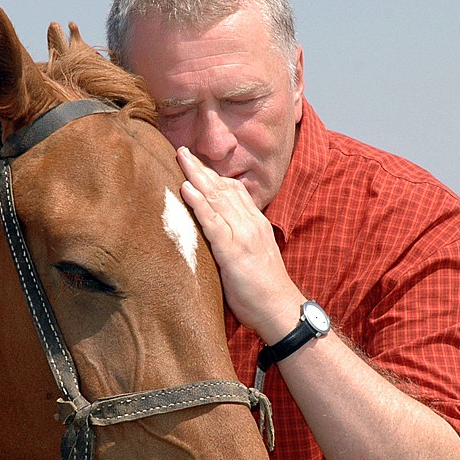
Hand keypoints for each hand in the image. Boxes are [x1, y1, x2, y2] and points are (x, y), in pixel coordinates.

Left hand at [176, 147, 301, 340]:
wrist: (279, 309)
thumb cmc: (263, 290)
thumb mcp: (253, 256)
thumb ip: (238, 241)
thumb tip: (219, 236)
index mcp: (256, 224)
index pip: (234, 191)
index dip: (214, 175)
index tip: (197, 164)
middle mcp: (250, 223)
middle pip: (223, 187)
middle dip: (202, 168)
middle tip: (182, 150)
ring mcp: (242, 235)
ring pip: (217, 198)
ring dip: (196, 176)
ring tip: (180, 158)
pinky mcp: (233, 250)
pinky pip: (213, 221)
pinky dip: (198, 203)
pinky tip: (186, 189)